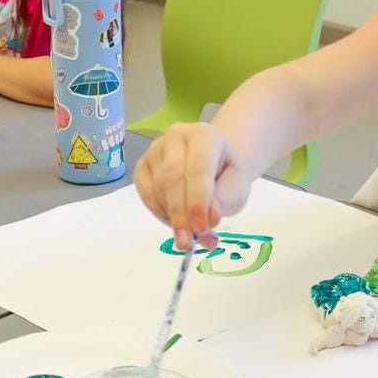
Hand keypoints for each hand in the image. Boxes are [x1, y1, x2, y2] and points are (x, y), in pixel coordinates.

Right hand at [134, 122, 252, 250]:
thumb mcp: (235, 189)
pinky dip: (158, 212)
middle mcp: (176, 136)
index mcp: (204, 135)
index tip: (201, 230)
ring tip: (188, 233)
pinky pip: (145, 192)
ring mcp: (155, 148)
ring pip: (157, 187)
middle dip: (181, 215)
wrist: (214, 166)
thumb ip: (223, 203)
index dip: (198, 202)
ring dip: (171, 216)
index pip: (198, 169)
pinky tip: (174, 220)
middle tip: (189, 242)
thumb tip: (208, 219)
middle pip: (172, 178)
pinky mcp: (142, 164)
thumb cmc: (225, 176)